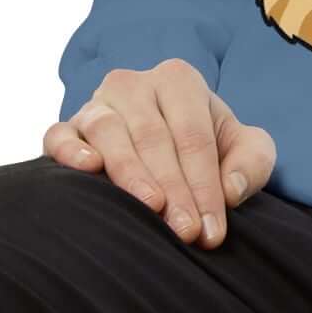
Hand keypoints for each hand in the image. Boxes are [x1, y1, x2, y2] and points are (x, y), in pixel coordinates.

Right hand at [43, 58, 275, 248]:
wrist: (166, 146)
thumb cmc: (209, 150)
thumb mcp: (244, 150)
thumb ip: (251, 163)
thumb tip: (230, 190)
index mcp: (179, 81)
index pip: (194, 137)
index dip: (205, 185)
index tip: (211, 230)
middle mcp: (134, 85)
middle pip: (155, 138)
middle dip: (174, 189)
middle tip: (185, 231)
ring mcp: (96, 105)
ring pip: (110, 134)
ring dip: (130, 174)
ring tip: (150, 208)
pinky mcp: (66, 128)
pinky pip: (60, 135)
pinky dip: (70, 150)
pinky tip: (89, 168)